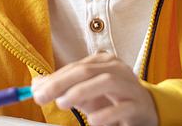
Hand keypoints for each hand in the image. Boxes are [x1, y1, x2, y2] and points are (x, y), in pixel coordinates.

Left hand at [31, 52, 157, 125]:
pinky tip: (93, 121)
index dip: (54, 78)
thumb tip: (37, 84)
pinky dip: (106, 114)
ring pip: (106, 81)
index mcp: (104, 62)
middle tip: (41, 97)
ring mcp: (130, 87)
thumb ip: (64, 87)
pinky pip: (122, 108)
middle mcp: (118, 70)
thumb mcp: (86, 93)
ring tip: (63, 103)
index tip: (35, 91)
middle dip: (61, 83)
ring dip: (81, 91)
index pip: (75, 67)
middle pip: (87, 70)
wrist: (146, 111)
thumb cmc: (113, 100)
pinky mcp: (138, 106)